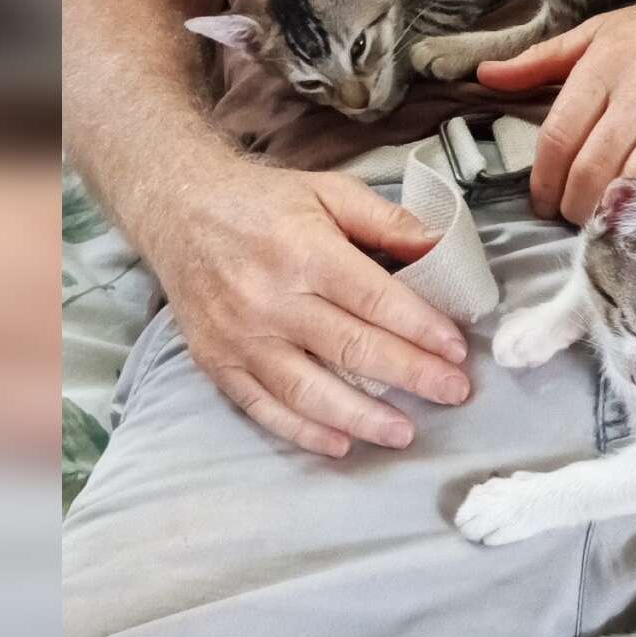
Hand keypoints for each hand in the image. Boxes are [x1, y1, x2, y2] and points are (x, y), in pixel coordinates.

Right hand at [150, 161, 469, 455]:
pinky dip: (302, 432)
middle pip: (350, 348)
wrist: (178, 209)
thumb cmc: (263, 202)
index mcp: (303, 250)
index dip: (421, 328)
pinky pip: (263, 406)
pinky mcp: (216, 360)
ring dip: (361, 418)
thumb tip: (441, 248)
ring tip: (405, 432)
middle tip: (453, 393)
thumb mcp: (330, 192)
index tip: (457, 351)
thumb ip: (387, 221)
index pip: (374, 299)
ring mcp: (239, 335)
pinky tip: (340, 444)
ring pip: (307, 389)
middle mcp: (269, 297)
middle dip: (410, 375)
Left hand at [477, 0, 635, 222]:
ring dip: (618, 211)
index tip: (543, 201)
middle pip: (595, 166)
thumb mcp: (603, 30)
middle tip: (575, 219)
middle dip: (576, 206)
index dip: (544, 180)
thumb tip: (484, 76)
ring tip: (609, 219)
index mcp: (606, 60)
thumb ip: (541, 59)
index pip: (559, 135)